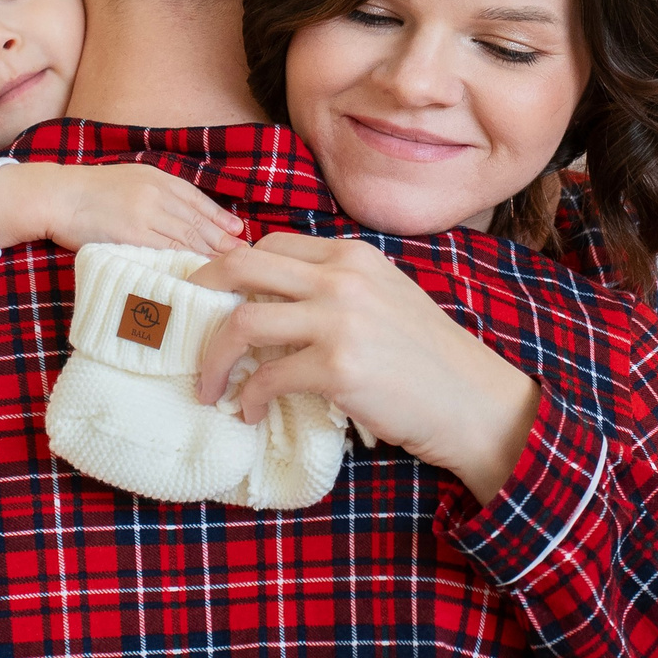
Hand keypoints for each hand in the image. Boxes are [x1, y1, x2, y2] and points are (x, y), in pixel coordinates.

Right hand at [0, 161, 245, 255]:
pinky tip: (201, 272)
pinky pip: (167, 251)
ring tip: (229, 268)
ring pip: (187, 238)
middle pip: (199, 221)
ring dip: (211, 254)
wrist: (56, 195)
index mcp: (158, 178)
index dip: (221, 219)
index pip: (198, 201)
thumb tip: (184, 213)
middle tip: (245, 256)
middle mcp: (157, 194)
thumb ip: (157, 193)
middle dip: (223, 240)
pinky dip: (186, 262)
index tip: (239, 233)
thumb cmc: (89, 190)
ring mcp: (146, 214)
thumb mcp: (130, 180)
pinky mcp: (133, 235)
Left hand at [187, 234, 540, 501]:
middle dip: (200, 295)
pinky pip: (266, 376)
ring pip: (242, 321)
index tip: (212, 300)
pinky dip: (248, 397)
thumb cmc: (428, 358)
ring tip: (209, 384)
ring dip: (213, 358)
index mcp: (352, 256)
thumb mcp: (385, 299)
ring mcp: (340, 320)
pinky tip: (249, 412)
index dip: (230, 270)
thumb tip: (272, 300)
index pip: (270, 245)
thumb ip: (336, 289)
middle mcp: (343, 278)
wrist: (473, 401)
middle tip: (184, 327)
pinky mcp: (338, 367)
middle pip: (242, 266)